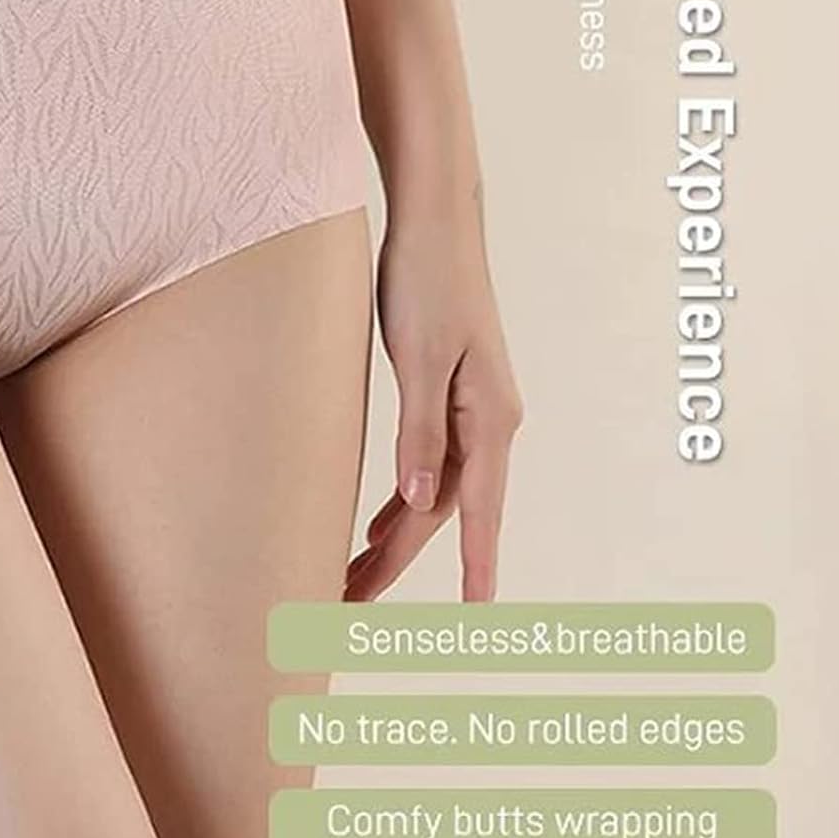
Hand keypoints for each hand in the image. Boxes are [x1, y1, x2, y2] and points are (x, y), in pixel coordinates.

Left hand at [346, 180, 523, 602]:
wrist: (436, 220)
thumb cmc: (429, 280)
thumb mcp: (421, 358)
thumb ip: (422, 432)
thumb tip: (417, 504)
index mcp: (490, 417)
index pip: (477, 510)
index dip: (473, 566)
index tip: (475, 617)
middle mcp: (489, 420)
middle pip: (443, 509)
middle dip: (398, 561)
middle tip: (347, 605)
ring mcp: (471, 406)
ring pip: (433, 489)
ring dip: (394, 534)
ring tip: (351, 579)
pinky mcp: (448, 388)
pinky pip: (430, 461)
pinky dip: (401, 498)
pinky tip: (377, 521)